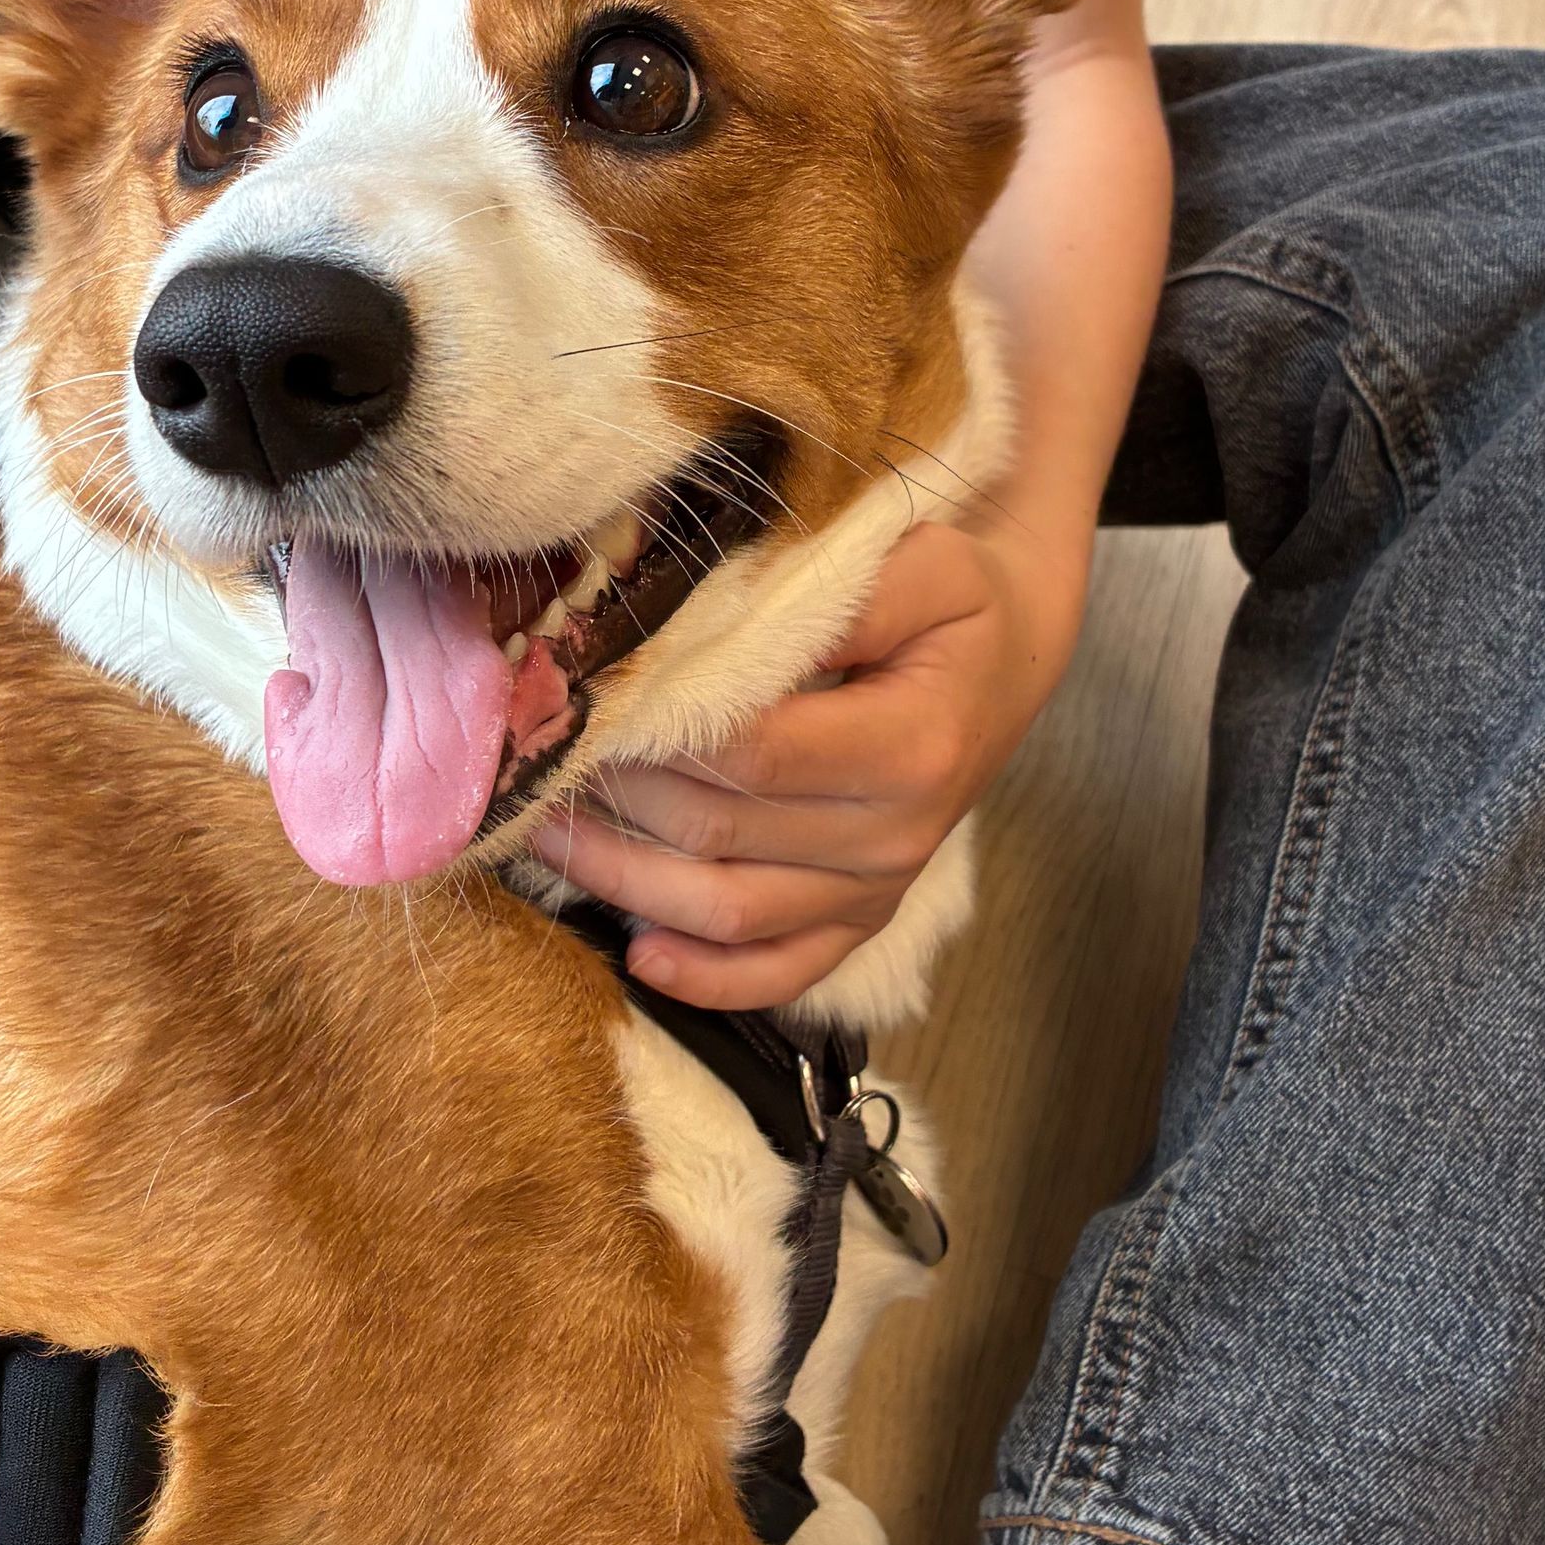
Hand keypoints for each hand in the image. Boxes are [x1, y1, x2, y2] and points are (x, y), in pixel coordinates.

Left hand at [530, 516, 1087, 1009]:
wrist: (1005, 665)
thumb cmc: (953, 604)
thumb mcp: (921, 567)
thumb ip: (837, 592)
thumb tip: (728, 623)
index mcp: (911, 744)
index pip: (752, 752)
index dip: (657, 734)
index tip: (584, 697)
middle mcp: (895, 835)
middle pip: (720, 832)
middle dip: (616, 795)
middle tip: (540, 753)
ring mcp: (876, 889)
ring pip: (727, 911)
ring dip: (622, 879)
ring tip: (545, 829)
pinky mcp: (859, 921)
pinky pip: (778, 973)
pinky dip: (705, 977)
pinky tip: (637, 953)